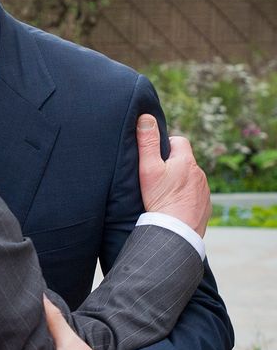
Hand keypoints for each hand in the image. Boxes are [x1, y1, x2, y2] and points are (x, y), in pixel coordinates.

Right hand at [136, 114, 210, 236]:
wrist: (176, 232)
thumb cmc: (160, 199)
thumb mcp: (148, 168)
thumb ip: (147, 142)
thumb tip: (145, 116)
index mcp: (186, 161)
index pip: (179, 141)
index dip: (166, 145)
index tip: (154, 157)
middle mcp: (199, 174)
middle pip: (184, 161)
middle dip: (172, 164)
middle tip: (156, 176)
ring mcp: (204, 191)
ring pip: (190, 179)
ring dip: (179, 181)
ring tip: (163, 193)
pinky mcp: (205, 207)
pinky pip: (195, 196)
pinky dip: (185, 197)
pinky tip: (172, 206)